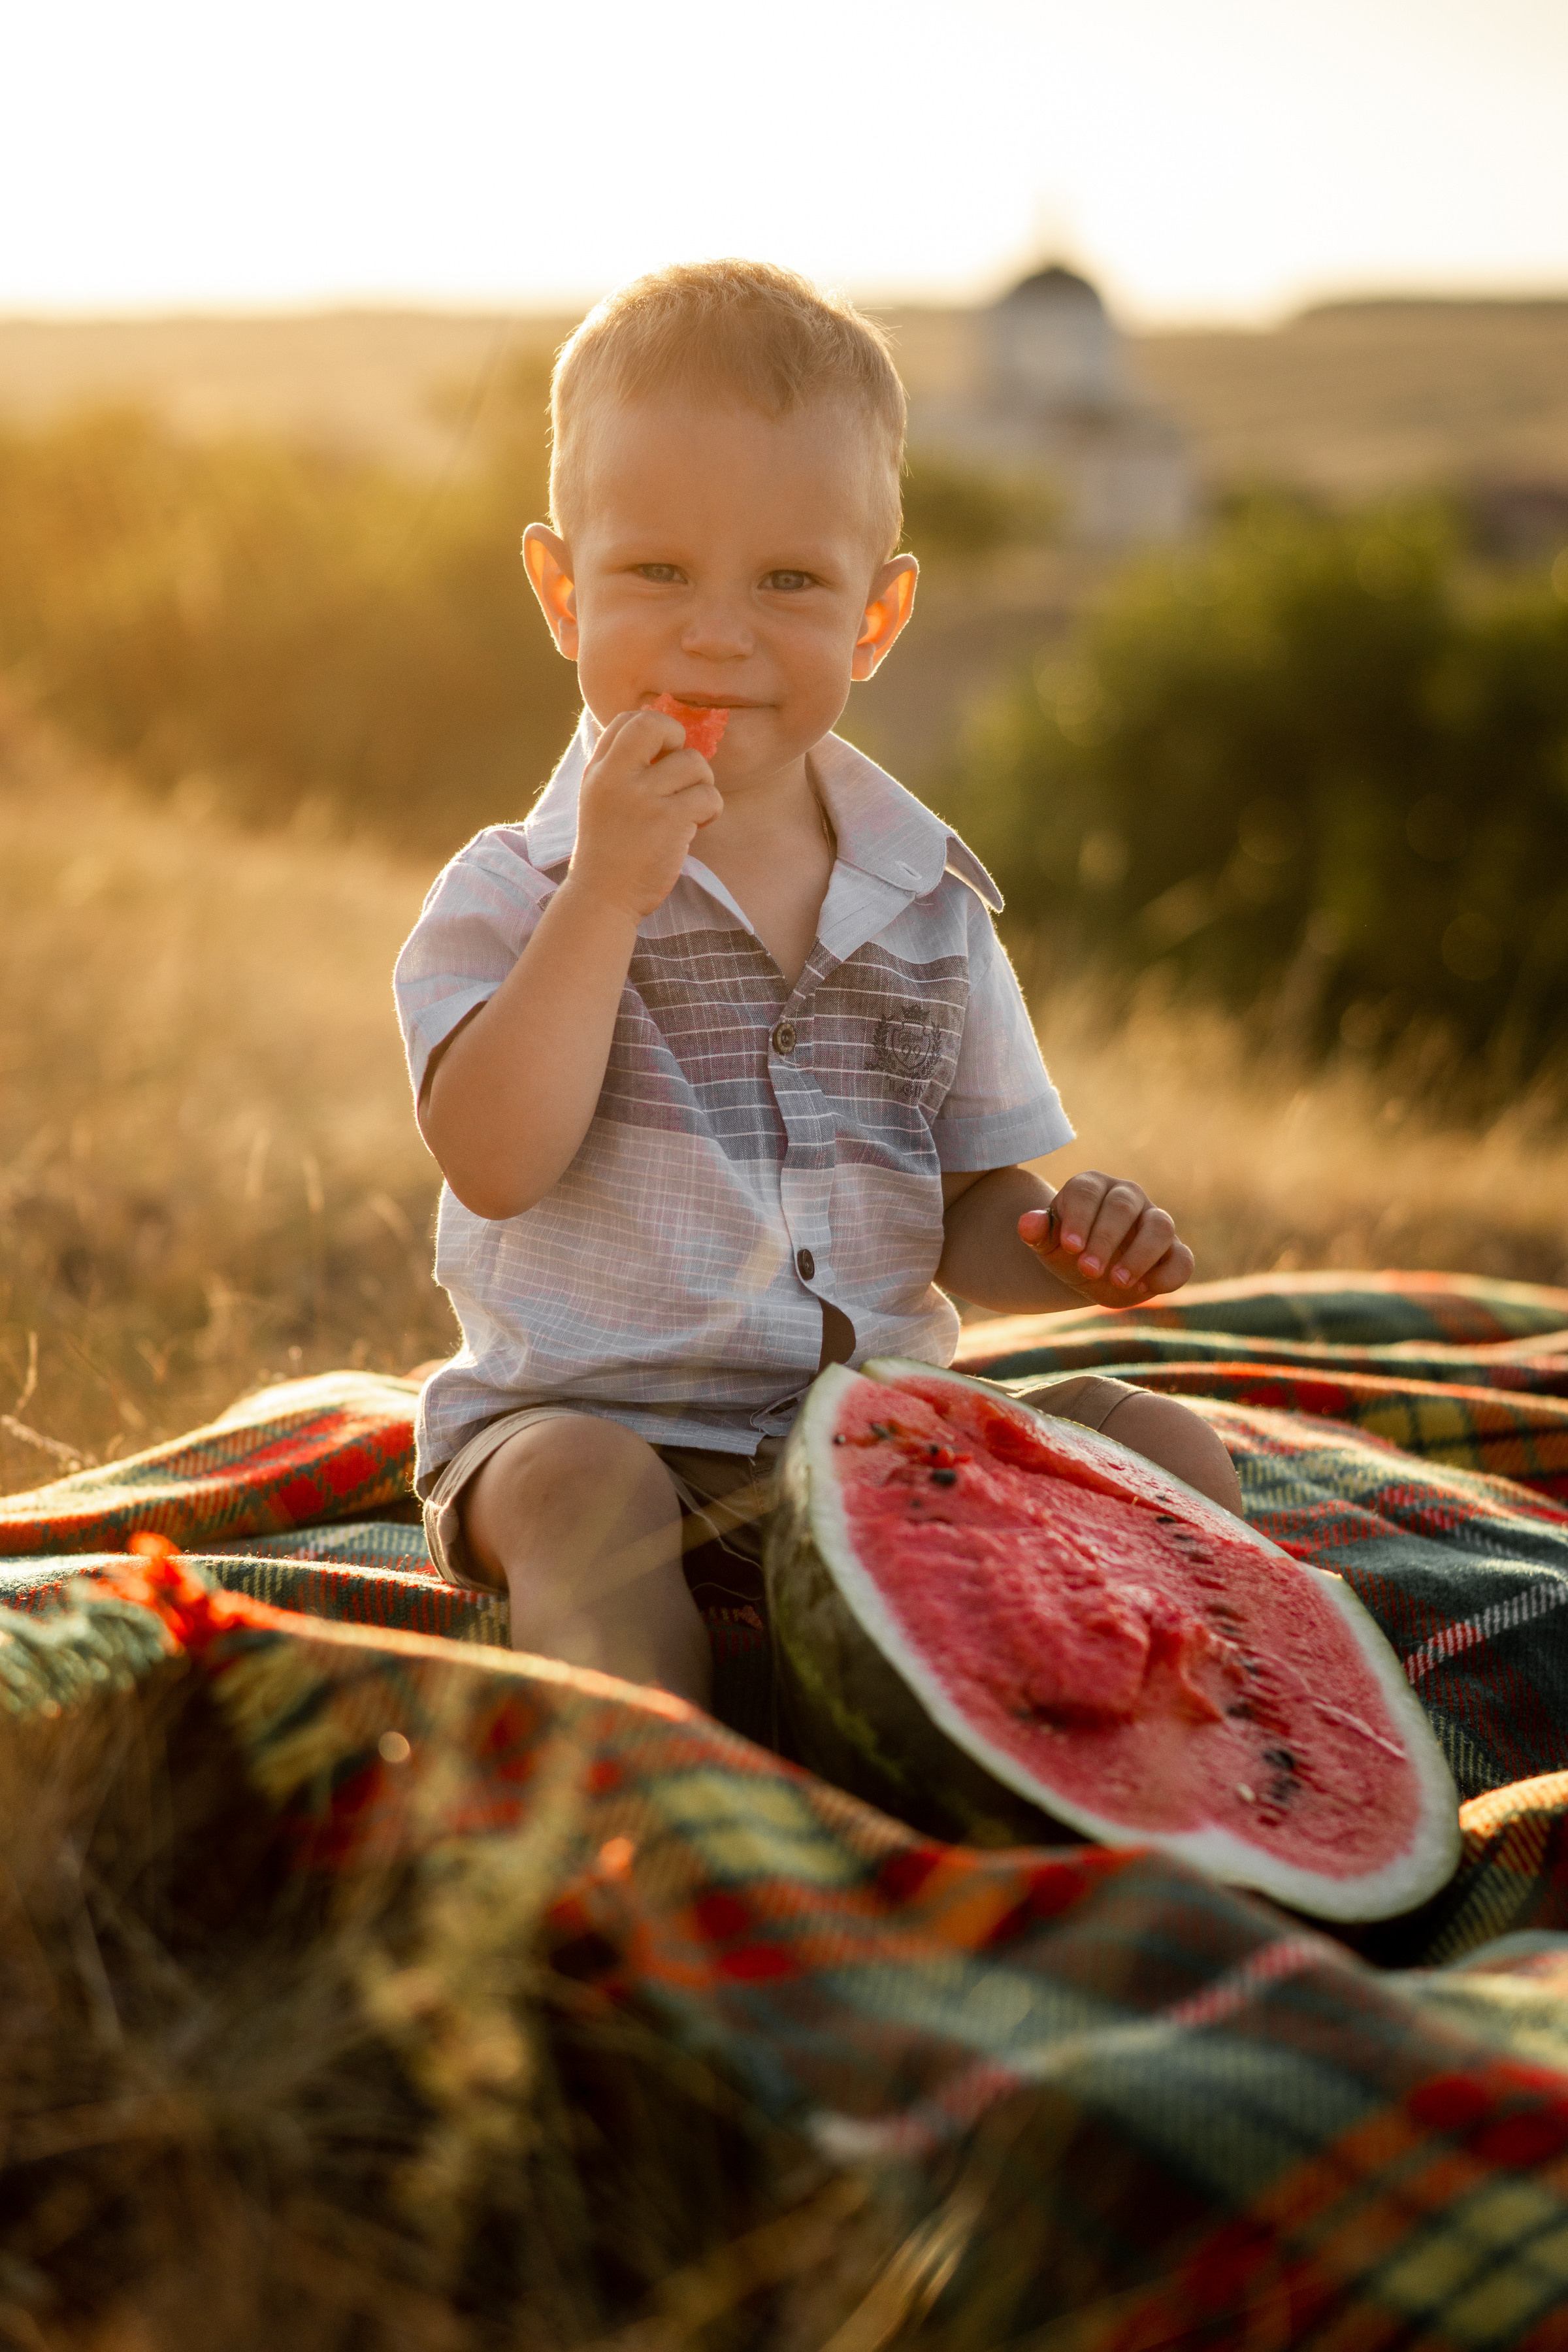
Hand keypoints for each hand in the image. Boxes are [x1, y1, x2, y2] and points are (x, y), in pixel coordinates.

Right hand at [567, 708, 722, 920]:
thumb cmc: (609, 851)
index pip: (628, 719)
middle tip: (681, 770)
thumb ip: (622, 768)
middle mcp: (616, 777)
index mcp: (598, 770)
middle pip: (657, 724)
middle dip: (679, 739)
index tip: (662, 754)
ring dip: (702, 786)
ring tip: (689, 810)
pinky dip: (711, 811)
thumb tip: (663, 736)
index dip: (655, 728)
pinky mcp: (670, 820)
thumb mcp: (599, 799)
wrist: (603, 897)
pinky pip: (710, 797)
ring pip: (694, 763)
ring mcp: (643, 797)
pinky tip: (696, 827)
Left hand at [1017, 1171, 1193, 1309]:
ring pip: (1160, 1226)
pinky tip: (1146, 1289)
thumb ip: (1038, 1232)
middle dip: (1106, 1239)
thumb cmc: (1068, 1249)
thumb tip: (1027, 1223)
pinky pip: (1183, 1258)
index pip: (1086, 1191)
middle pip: (1123, 1206)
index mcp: (1092, 1186)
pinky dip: (1169, 1274)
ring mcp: (1155, 1221)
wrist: (1091, 1272)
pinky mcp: (1174, 1250)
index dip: (1079, 1217)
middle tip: (1088, 1270)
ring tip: (1118, 1281)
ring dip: (1140, 1255)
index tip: (1069, 1247)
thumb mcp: (1048, 1244)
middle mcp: (1128, 1197)